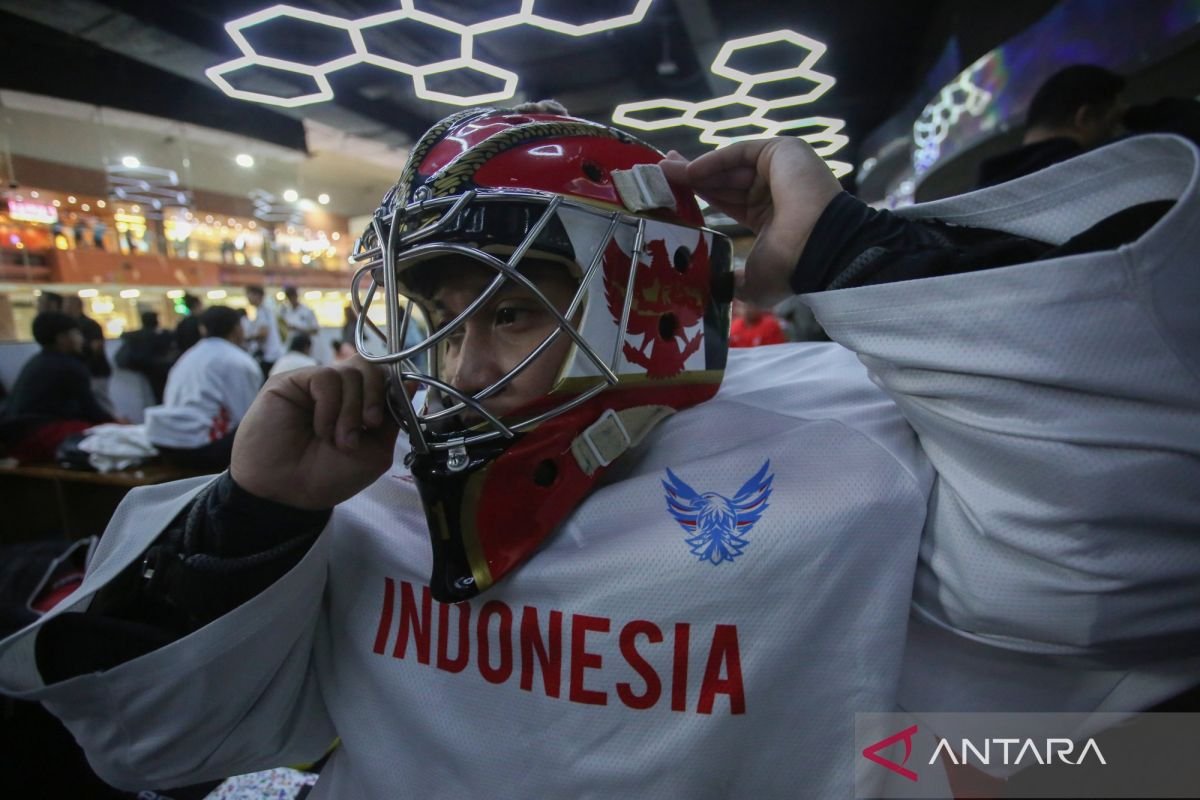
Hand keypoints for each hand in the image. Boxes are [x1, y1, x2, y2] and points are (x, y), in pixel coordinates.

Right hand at [231, 356, 398, 509]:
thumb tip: (413, 381)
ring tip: (339, 440)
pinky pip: (326, 378)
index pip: (385, 377)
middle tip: (369, 426)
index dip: (393, 389)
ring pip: (351, 372)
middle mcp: (340, 392)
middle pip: (372, 366)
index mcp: (360, 405)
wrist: (287, 492)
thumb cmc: (328, 476)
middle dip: (376, 397)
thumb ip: (393, 417)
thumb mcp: (375, 451)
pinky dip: (330, 407)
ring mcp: (316, 385)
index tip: (391, 413)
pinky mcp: (293, 382)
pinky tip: (321, 429)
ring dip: (351, 411)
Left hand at [659, 138, 840, 306]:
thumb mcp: (753, 281)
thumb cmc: (790, 268)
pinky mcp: (784, 151)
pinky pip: (740, 153)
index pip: (728, 201)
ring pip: (729, 166)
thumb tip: (710, 292)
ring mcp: (781, 170)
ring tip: (664, 173)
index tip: (672, 195)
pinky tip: (688, 171)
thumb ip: (730, 282)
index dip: (700, 197)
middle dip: (691, 178)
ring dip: (695, 170)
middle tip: (659, 176)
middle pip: (724, 180)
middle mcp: (775, 191)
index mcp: (771, 219)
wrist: (818, 250)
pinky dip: (713, 161)